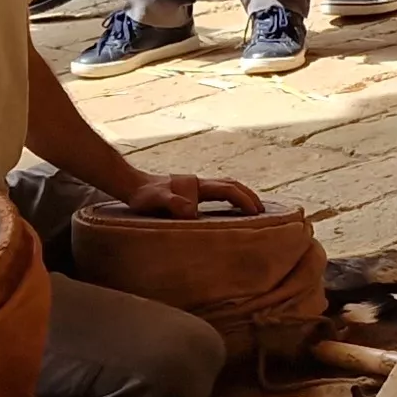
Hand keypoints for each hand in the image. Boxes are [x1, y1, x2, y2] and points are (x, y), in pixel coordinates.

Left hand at [113, 172, 262, 218]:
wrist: (132, 186)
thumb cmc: (144, 196)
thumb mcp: (155, 201)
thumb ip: (172, 203)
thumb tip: (191, 209)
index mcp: (197, 186)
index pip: (228, 190)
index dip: (244, 199)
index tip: (257, 212)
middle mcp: (200, 184)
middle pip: (232, 185)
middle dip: (249, 196)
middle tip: (263, 210)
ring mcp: (196, 187)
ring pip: (227, 186)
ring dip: (242, 195)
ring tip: (253, 208)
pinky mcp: (192, 193)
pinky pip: (218, 193)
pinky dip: (231, 198)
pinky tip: (230, 209)